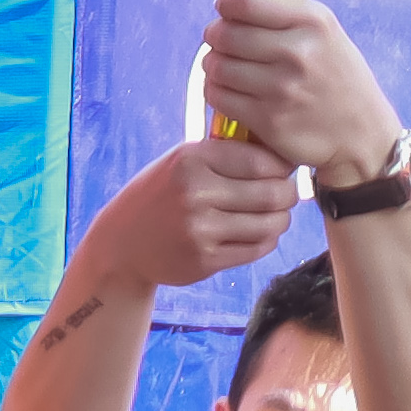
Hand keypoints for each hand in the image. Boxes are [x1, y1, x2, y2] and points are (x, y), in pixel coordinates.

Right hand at [78, 134, 304, 298]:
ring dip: (281, 219)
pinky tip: (259, 234)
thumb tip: (283, 151)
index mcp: (192, 160)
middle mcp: (196, 193)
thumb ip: (224, 154)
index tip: (285, 170)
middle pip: (272, 193)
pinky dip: (267, 240)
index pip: (261, 160)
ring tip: (275, 215)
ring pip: (270, 224)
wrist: (122, 243)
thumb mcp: (181, 161)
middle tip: (287, 194)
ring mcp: (200, 229)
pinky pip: (257, 249)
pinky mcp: (205, 259)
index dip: (283, 166)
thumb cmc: (161, 195)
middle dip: (288, 194)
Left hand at [197, 0, 402, 185]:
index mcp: (314, 22)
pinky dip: (214, 90)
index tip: (223, 9)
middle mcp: (298, 52)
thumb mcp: (328, 35)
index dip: (226, 4)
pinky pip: (219, 97)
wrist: (360, 134)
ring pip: (217, 67)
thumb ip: (287, 18)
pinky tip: (224, 88)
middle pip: (226, 35)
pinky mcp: (268, 120)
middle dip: (215, 35)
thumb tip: (233, 5)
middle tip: (217, 40)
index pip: (248, 3)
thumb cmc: (338, 79)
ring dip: (212, 64)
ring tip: (220, 65)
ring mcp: (281, 88)